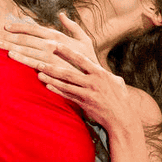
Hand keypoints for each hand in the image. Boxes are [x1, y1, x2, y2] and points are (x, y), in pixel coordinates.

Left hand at [0, 11, 98, 68]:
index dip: (20, 28)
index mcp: (60, 39)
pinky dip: (27, 65)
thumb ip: (73, 26)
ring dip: (15, 51)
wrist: (100, 84)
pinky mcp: (55, 76)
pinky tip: (14, 62)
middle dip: (10, 39)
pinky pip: (39, 70)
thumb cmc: (91, 61)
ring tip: (0, 49)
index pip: (36, 31)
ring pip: (31, 55)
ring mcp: (56, 63)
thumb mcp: (85, 41)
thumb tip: (62, 14)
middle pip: (29, 42)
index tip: (5, 26)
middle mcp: (56, 49)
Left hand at [0, 19, 137, 133]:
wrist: (122, 118)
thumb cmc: (119, 98)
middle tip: (40, 58)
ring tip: (38, 72)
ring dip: (51, 78)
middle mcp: (93, 82)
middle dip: (54, 65)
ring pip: (66, 84)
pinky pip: (67, 96)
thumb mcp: (116, 81)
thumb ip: (104, 72)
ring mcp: (87, 94)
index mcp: (100, 73)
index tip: (55, 44)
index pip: (81, 59)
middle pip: (69, 72)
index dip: (67, 51)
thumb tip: (97, 65)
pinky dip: (57, 90)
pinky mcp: (84, 104)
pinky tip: (47, 86)